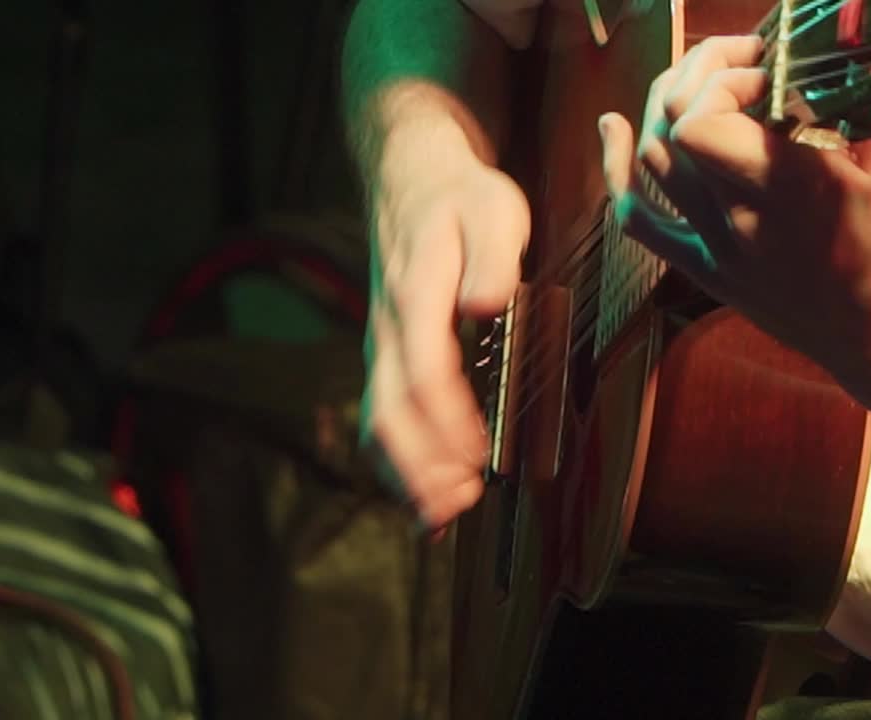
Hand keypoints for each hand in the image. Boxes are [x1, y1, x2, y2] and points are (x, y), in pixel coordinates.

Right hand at [363, 108, 529, 531]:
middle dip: (420, 467)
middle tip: (460, 505)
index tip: (479, 460)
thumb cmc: (461, 197)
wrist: (410, 176)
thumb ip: (493, 255)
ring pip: (377, 421)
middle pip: (389, 411)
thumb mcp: (492, 208)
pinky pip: (380, 417)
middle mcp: (388, 329)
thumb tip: (488, 303)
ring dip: (405, 475)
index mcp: (415, 293)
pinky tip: (424, 498)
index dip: (449, 422)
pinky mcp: (386, 357)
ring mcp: (381, 345)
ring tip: (440, 517)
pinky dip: (397, 464)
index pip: (423, 370)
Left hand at [598, 36, 870, 410]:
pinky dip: (617, 168)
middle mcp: (737, 214)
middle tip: (732, 58)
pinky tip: (612, 124)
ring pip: (653, 159)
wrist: (857, 337)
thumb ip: (845, 124)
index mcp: (787, 188)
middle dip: (696, 72)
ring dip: (664, 103)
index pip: (706, 121)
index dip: (722, 80)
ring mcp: (709, 242)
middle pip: (676, 126)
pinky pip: (636, 219)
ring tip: (693, 76)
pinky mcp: (695, 264)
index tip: (763, 69)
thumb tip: (821, 77)